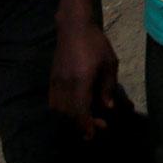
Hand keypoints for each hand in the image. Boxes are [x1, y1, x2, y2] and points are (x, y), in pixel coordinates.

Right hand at [49, 20, 119, 139]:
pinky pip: (54, 102)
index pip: (80, 110)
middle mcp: (65, 85)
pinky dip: (62, 110)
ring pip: (59, 110)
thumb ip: (108, 87)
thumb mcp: (109, 64)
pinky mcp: (52, 80)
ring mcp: (55, 83)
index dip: (86, 125)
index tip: (92, 134)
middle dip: (81, 124)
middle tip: (97, 127)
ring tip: (86, 120)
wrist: (74, 29)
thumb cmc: (96, 44)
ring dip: (71, 119)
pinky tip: (73, 110)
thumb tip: (108, 107)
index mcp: (81, 81)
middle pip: (69, 114)